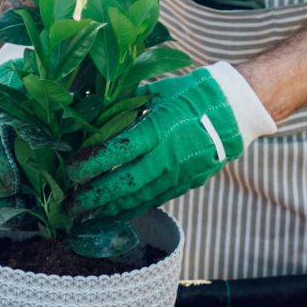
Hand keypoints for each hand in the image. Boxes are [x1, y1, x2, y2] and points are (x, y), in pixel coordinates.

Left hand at [76, 65, 256, 221]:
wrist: (235, 111)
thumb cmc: (194, 94)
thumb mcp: (159, 91)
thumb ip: (129, 103)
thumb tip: (96, 108)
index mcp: (159, 128)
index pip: (119, 151)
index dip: (93, 164)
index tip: (71, 172)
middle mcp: (168, 155)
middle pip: (126, 182)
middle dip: (96, 196)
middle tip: (71, 206)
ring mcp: (180, 173)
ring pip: (141, 197)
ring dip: (113, 208)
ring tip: (89, 215)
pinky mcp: (188, 183)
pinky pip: (158, 199)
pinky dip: (135, 208)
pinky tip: (117, 213)